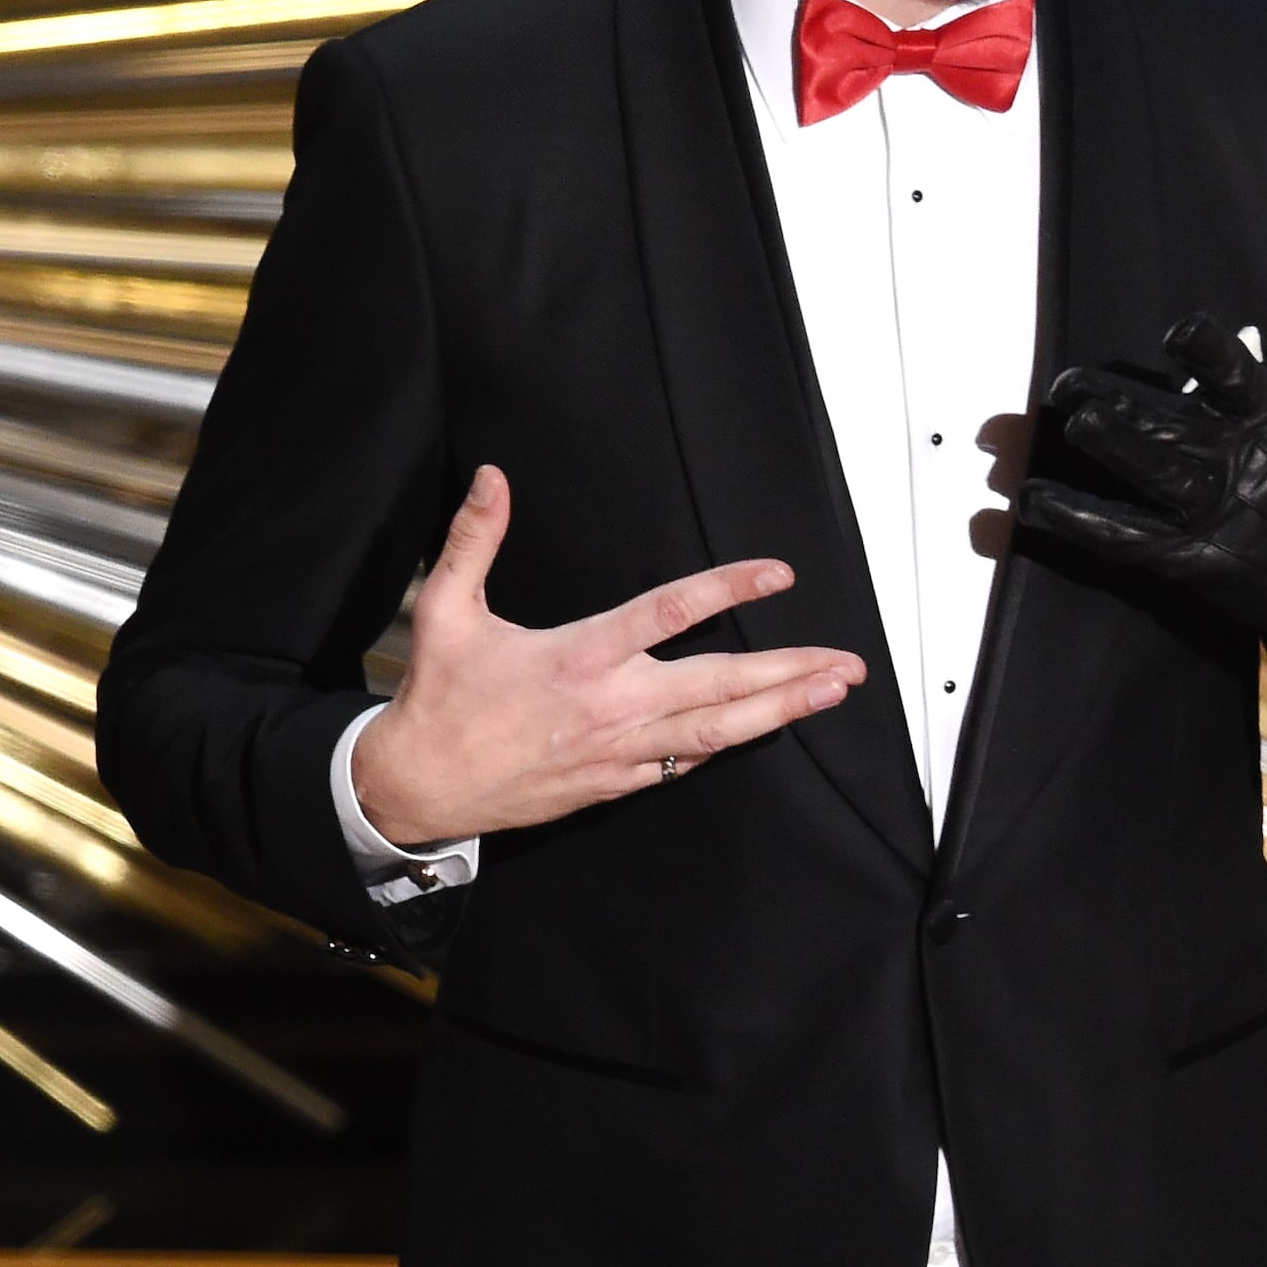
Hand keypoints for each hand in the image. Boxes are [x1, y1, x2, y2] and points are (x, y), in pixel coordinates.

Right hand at [350, 466, 866, 843]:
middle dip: (789, 672)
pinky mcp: (616, 783)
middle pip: (720, 685)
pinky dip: (726, 745)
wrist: (421, 788)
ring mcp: (621, 751)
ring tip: (829, 693)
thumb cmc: (441, 699)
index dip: (728, 588)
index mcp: (581, 656)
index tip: (778, 574)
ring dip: (781, 712)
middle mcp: (613, 705)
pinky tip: (763, 729)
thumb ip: (474, 540)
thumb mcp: (446, 611)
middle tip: (845, 663)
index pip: (670, 613)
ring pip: (717, 732)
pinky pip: (684, 764)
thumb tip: (492, 478)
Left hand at [1016, 311, 1266, 646]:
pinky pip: (1123, 535)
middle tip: (1067, 385)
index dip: (1203, 348)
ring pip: (1146, 472)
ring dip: (1101, 442)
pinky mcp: (1192, 559)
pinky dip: (1075, 518)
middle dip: (1110, 399)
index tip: (1175, 333)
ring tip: (1066, 423)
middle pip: (1166, 422)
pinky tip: (1036, 501)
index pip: (1235, 372)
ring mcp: (1213, 513)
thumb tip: (1211, 359)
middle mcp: (1239, 462)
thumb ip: (1258, 394)